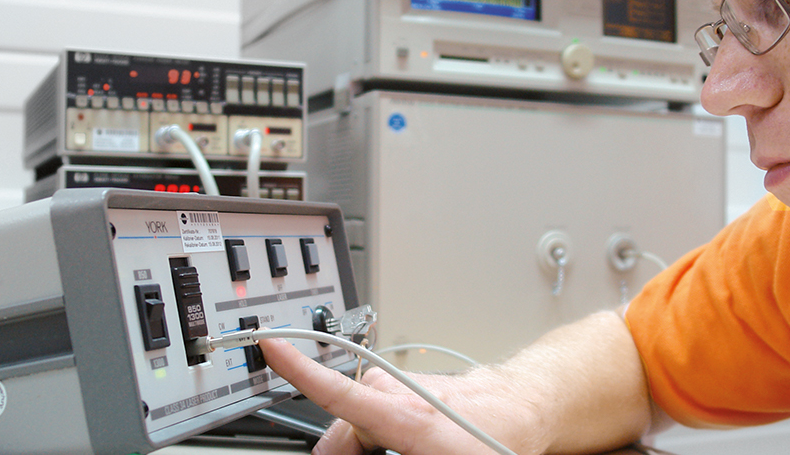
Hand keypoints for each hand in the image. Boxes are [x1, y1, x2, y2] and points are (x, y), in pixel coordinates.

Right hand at [259, 337, 541, 454]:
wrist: (520, 410)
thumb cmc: (493, 441)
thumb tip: (349, 446)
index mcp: (399, 414)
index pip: (337, 391)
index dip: (299, 370)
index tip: (270, 345)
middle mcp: (391, 393)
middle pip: (339, 429)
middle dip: (338, 454)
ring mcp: (394, 388)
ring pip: (354, 426)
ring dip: (360, 449)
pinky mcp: (398, 390)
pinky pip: (370, 418)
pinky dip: (373, 439)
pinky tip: (397, 449)